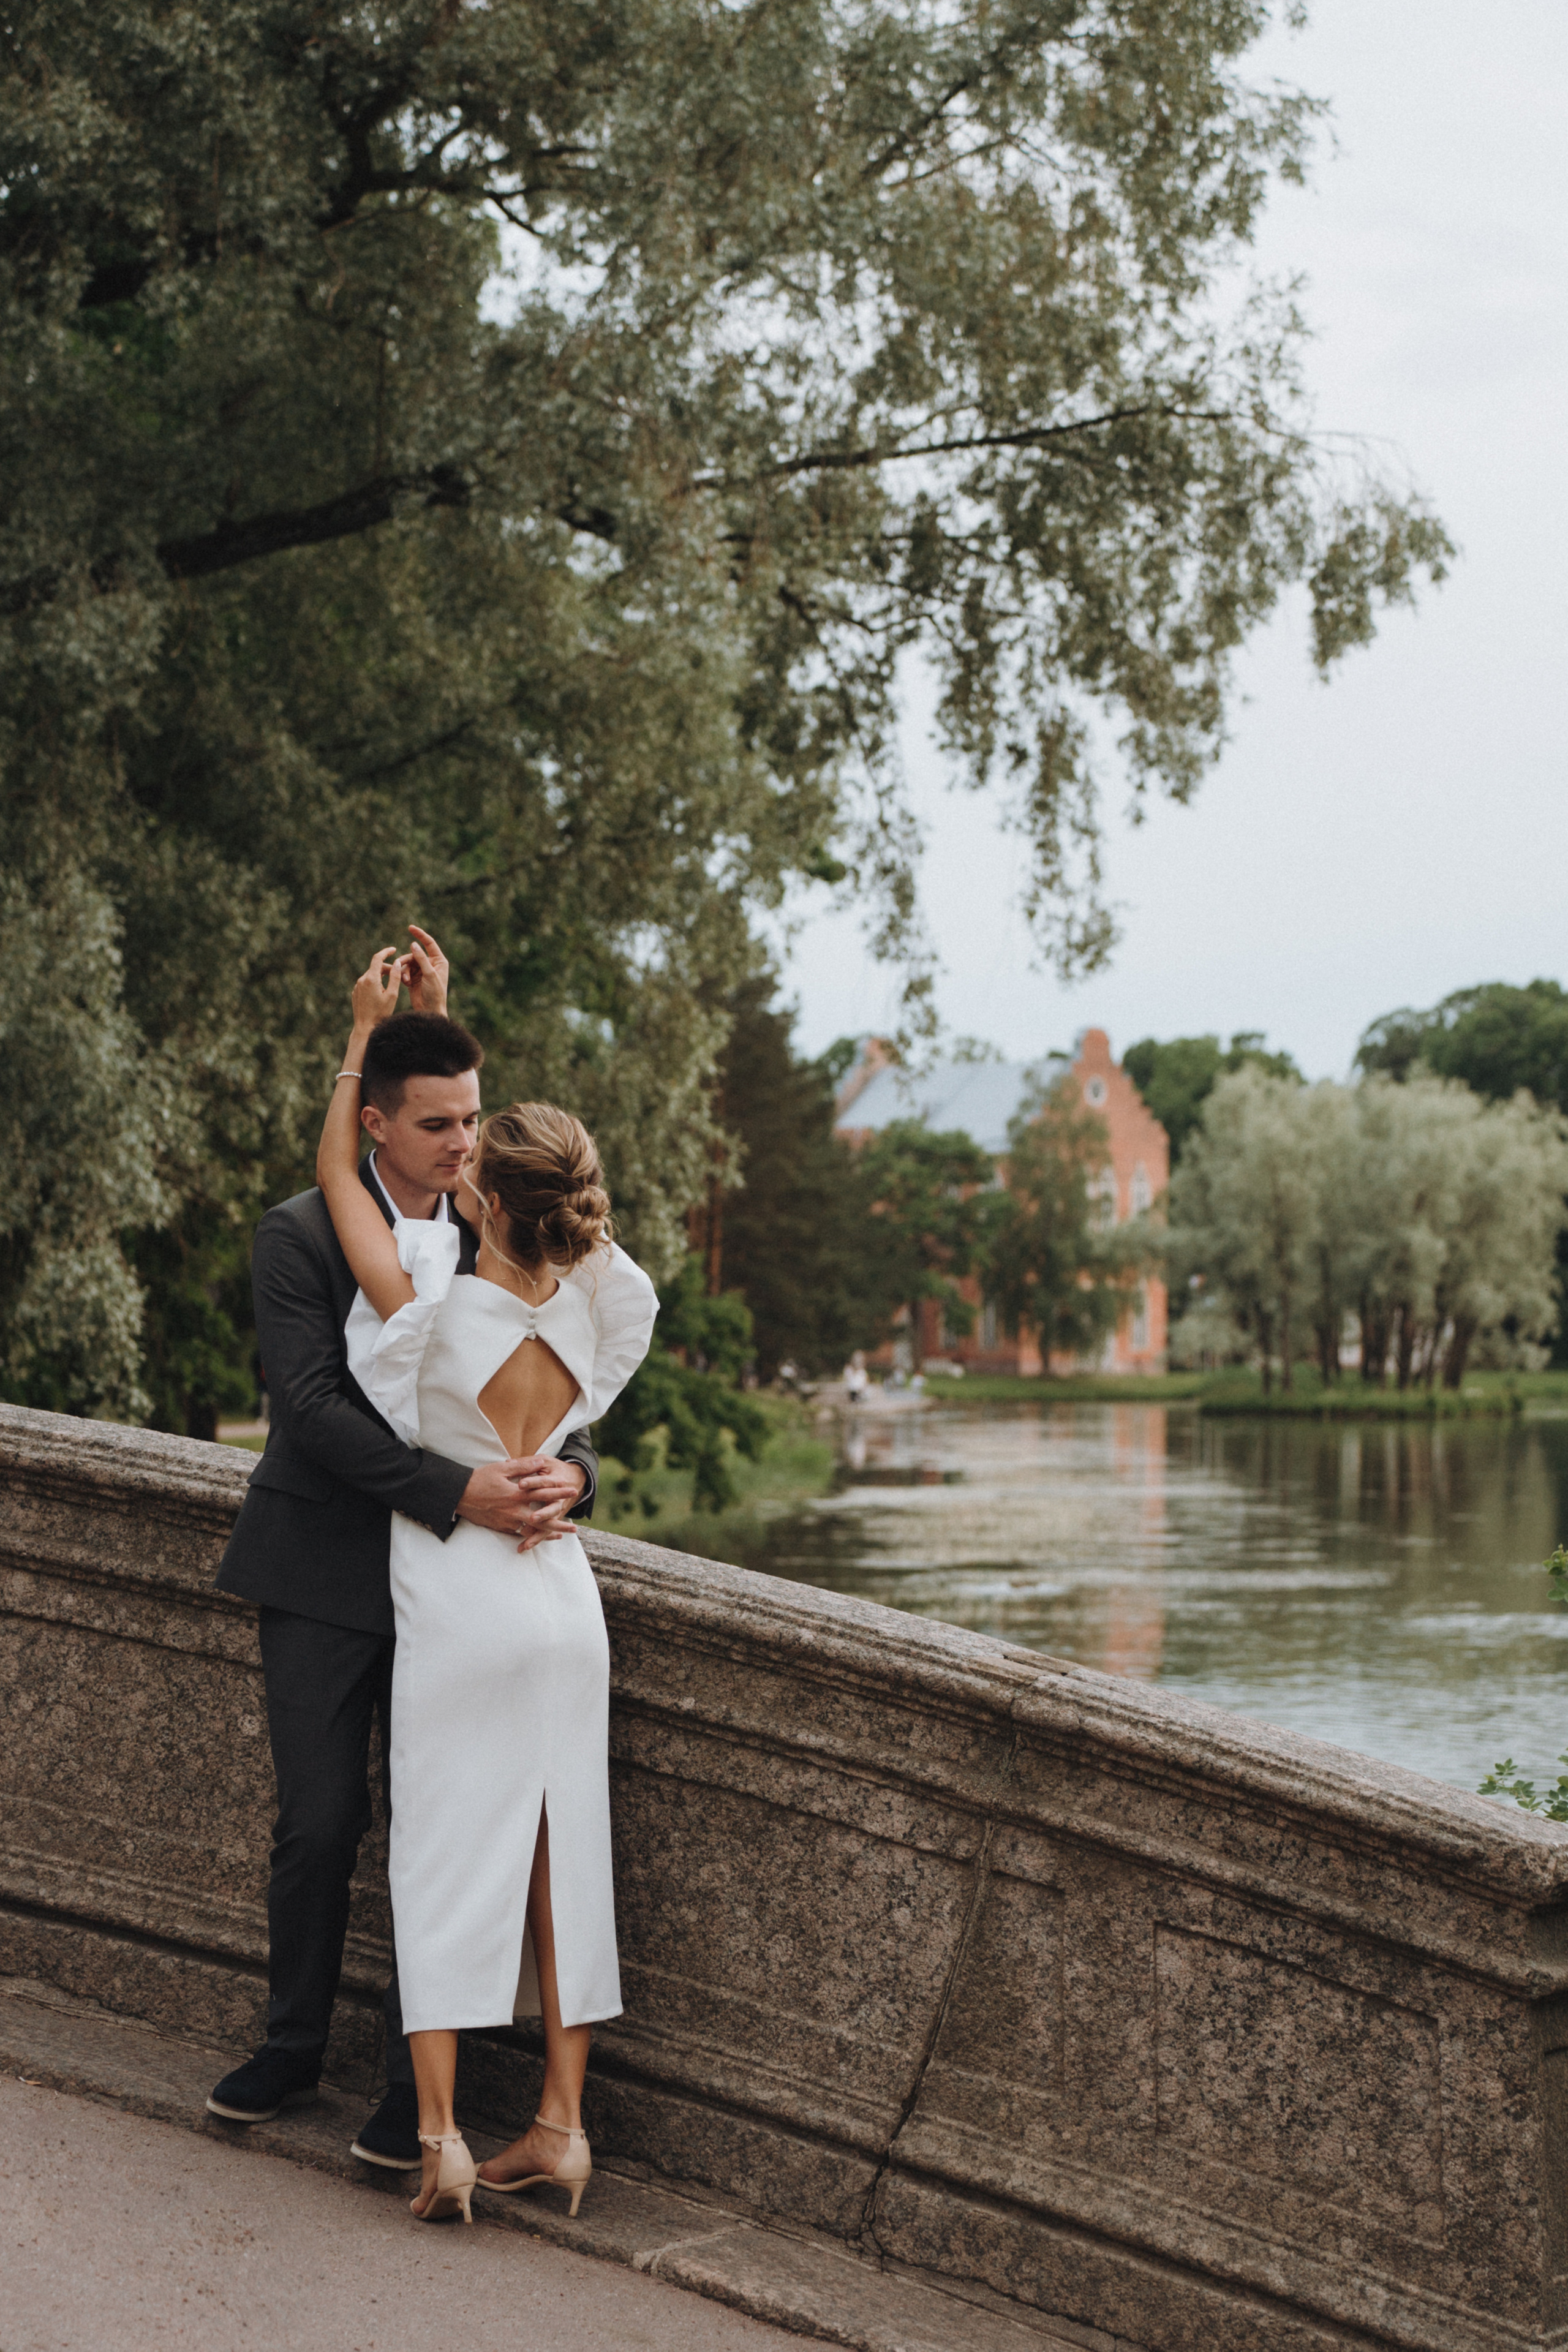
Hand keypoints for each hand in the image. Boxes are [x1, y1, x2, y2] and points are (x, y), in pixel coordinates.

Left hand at [351, 948, 401, 1032]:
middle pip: (375, 967)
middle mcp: (362, 980)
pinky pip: (366, 983)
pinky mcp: (356, 992)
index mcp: (371, 979)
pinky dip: (375, 983)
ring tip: (391, 986)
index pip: (378, 958)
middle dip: (387, 968)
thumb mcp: (392, 995)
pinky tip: (382, 993)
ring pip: (371, 975)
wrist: (365, 1027)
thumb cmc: (381, 1013)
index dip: (386, 952)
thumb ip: (395, 977)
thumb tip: (396, 963)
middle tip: (398, 975)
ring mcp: (357, 986)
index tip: (393, 949)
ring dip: (381, 976)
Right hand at [400, 925, 448, 1018]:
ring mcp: (421, 971)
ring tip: (405, 979)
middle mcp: (430, 964)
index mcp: (439, 961)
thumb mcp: (429, 974)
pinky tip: (405, 983)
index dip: (420, 934)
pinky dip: (403, 976)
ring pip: (407, 963)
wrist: (429, 1010)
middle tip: (399, 965)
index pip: (429, 943)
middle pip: (414, 954)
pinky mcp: (413, 978)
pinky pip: (404, 971)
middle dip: (406, 960)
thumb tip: (414, 944)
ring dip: (404, 970)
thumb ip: (421, 959)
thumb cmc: (434, 993)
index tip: (410, 927)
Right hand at [455, 1457, 585, 1547]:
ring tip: (562, 1534)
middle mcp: (514, 1510)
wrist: (459, 1495)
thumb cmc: (479, 1479)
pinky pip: (518, 1534)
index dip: (559, 1492)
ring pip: (531, 1530)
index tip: (572, 1491)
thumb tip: (540, 1462)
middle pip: (541, 1519)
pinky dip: (531, 1536)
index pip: (542, 1493)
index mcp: (516, 1493)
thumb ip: (522, 1467)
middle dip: (559, 1523)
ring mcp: (507, 1521)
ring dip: (547, 1533)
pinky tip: (540, 1537)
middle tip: (574, 1527)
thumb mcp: (501, 1469)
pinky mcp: (500, 1527)